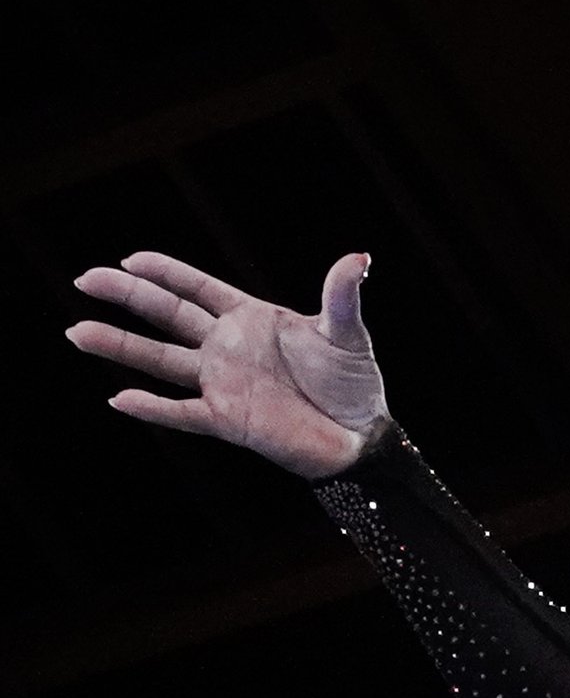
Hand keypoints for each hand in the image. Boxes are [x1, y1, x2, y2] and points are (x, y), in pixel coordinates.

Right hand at [66, 250, 388, 479]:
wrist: (362, 437)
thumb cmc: (354, 384)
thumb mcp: (347, 335)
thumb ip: (342, 297)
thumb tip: (360, 259)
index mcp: (250, 319)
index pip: (198, 289)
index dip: (166, 273)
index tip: (130, 259)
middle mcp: (227, 347)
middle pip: (167, 316)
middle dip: (127, 297)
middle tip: (85, 278)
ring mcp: (222, 382)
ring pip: (161, 361)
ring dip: (120, 347)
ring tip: (78, 332)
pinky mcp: (226, 418)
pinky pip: (181, 412)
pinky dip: (152, 408)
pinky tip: (120, 398)